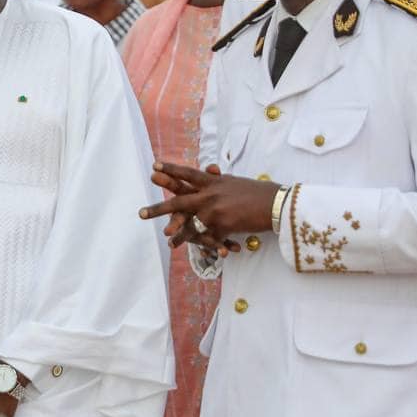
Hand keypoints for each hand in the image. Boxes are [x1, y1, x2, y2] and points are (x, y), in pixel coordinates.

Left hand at [139, 162, 277, 254]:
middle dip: (159, 208)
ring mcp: (215, 210)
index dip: (171, 170)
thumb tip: (209, 170)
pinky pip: (207, 236)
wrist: (276, 203)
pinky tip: (195, 250)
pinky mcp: (223, 225)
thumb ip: (218, 179)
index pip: (187, 174)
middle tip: (141, 213)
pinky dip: (201, 244)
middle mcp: (210, 194)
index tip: (154, 166)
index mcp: (212, 182)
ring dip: (177, 233)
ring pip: (189, 223)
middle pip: (179, 200)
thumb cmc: (257, 191)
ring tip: (166, 239)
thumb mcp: (234, 181)